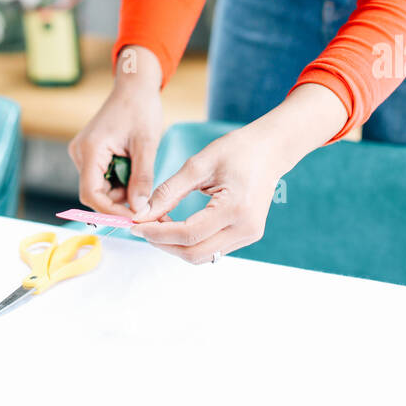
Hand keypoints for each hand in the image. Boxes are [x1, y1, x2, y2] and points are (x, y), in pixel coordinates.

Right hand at [67, 45, 162, 217]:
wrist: (135, 86)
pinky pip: (102, 177)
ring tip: (143, 179)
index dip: (111, 211)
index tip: (134, 217)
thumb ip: (142, 177)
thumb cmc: (141, 108)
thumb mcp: (147, 144)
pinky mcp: (90, 153)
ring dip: (122, 190)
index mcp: (90, 150)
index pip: (91, 194)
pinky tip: (134, 171)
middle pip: (95, 193)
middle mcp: (80, 153)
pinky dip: (120, 181)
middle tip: (146, 200)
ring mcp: (83, 153)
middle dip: (120, 201)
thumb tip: (139, 209)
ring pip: (100, 187)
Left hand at [131, 116, 286, 263]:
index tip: (135, 224)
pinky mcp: (246, 236)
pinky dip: (189, 241)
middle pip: (194, 253)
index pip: (189, 234)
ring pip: (202, 255)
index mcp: (235, 208)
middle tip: (142, 226)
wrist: (271, 150)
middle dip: (163, 243)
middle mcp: (245, 229)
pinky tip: (175, 225)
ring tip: (157, 223)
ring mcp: (249, 236)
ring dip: (175, 245)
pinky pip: (212, 248)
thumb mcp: (198, 164)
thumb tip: (143, 213)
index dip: (158, 233)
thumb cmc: (237, 150)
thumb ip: (169, 191)